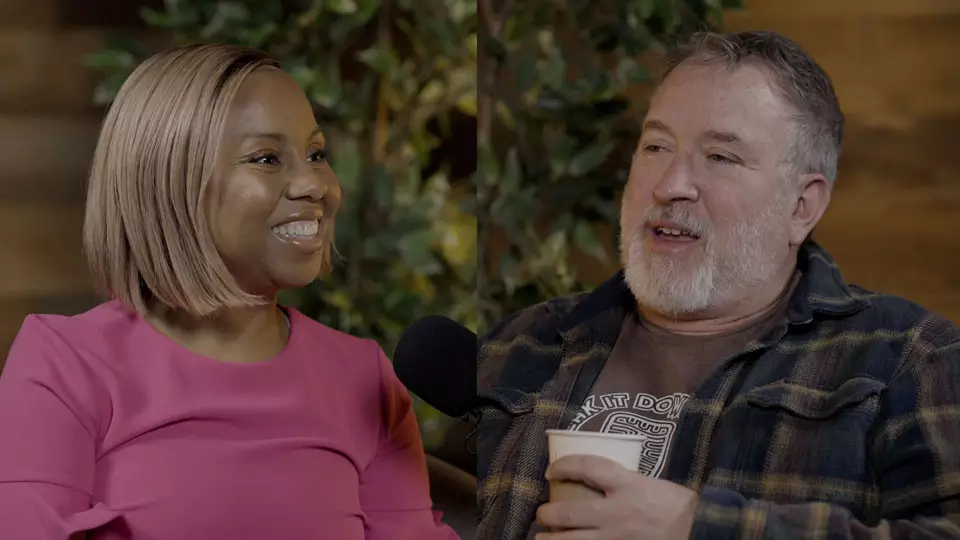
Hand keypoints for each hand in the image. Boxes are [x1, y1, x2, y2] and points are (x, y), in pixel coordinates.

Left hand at [535, 454, 698, 539]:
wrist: (703, 531)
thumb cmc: (681, 507)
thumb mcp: (653, 484)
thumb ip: (627, 481)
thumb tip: (600, 478)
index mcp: (628, 485)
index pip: (586, 467)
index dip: (564, 466)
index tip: (552, 470)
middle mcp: (617, 513)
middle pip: (568, 513)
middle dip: (548, 514)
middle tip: (542, 513)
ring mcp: (616, 538)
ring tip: (542, 538)